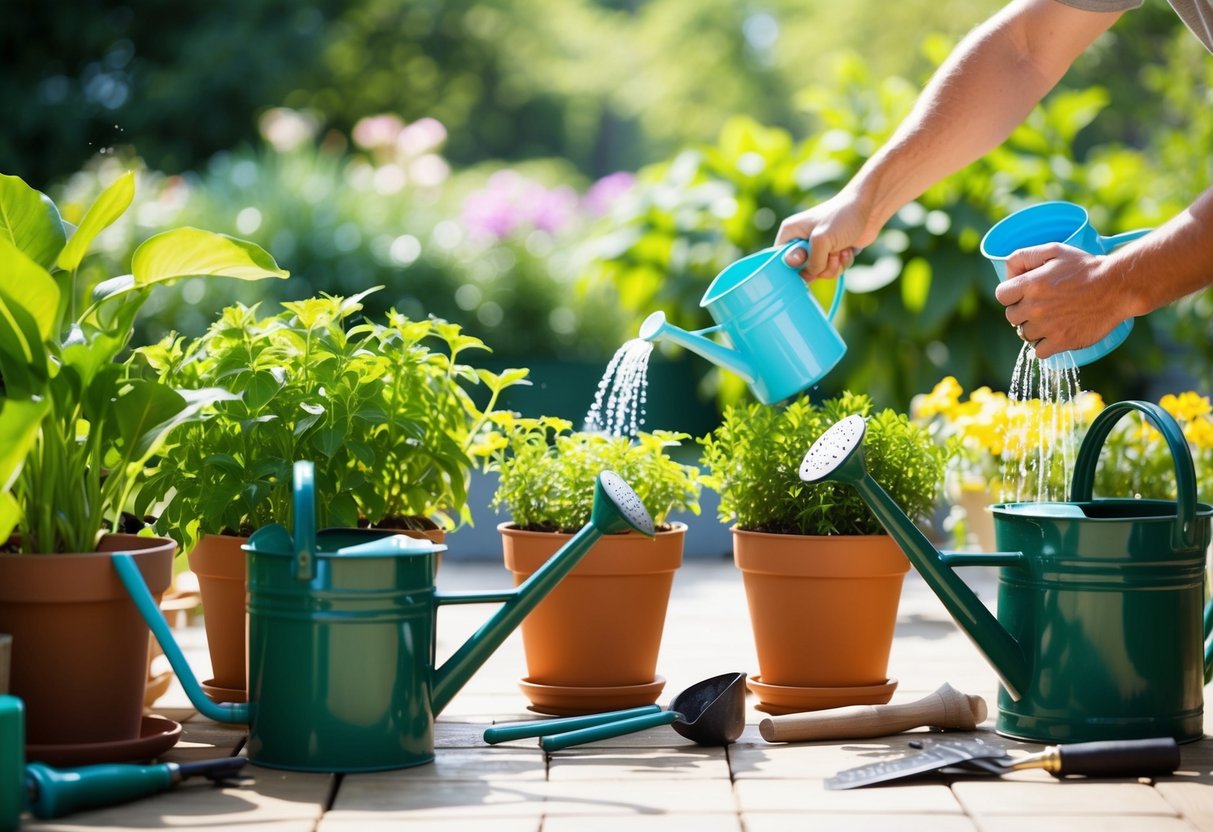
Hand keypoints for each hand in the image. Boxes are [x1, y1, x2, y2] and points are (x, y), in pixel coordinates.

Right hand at [775, 191, 876, 280]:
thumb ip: (812, 262)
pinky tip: (848, 249)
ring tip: (841, 249)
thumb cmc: (843, 216)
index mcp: (790, 233)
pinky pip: (832, 270)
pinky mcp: (832, 254)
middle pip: (802, 270)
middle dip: (820, 267)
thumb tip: (810, 275)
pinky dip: (843, 264)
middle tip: (830, 254)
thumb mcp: (822, 240)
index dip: (792, 267)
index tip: (807, 261)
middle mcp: (801, 241)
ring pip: (819, 273)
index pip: (780, 259)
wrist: (870, 208)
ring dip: (834, 266)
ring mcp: (818, 249)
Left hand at [994, 243, 1128, 359]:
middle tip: (1043, 305)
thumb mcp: (1055, 250)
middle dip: (1024, 311)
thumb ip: (1023, 256)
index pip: (1001, 296)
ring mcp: (1047, 326)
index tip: (1024, 293)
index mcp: (1030, 284)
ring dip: (1035, 329)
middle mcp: (1034, 307)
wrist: (1117, 287)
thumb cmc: (1086, 267)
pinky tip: (1055, 335)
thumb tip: (1007, 274)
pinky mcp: (1061, 341)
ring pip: (1024, 334)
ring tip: (1053, 318)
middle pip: (1012, 317)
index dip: (1012, 294)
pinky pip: (1039, 352)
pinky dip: (1045, 346)